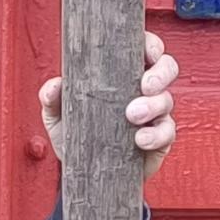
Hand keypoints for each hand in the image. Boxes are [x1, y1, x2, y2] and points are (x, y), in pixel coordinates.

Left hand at [38, 32, 178, 173]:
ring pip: (167, 100)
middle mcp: (144, 91)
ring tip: (132, 115)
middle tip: (145, 85)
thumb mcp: (58, 116)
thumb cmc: (75, 136)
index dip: (152, 45)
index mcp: (123, 74)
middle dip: (160, 73)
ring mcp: (155, 115)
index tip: (148, 52)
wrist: (83, 174)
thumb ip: (52, 98)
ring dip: (153, 105)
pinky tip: (139, 139)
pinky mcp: (159, 140)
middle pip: (167, 68)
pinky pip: (168, 133)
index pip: (145, 49)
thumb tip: (54, 85)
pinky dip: (156, 134)